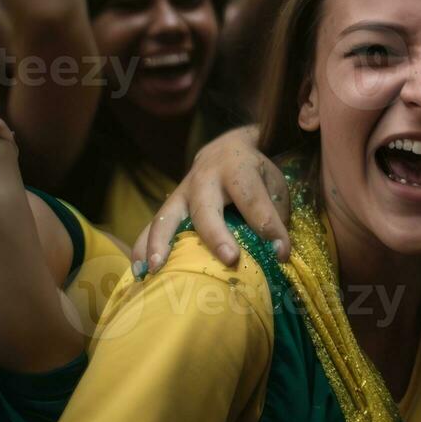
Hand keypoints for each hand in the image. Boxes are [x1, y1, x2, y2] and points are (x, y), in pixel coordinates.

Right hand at [134, 126, 289, 273]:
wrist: (226, 149)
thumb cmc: (254, 174)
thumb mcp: (273, 184)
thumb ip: (276, 214)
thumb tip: (276, 254)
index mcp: (238, 169)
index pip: (254, 200)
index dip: (269, 227)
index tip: (282, 252)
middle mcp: (205, 178)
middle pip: (207, 207)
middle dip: (216, 234)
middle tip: (229, 258)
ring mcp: (181, 191)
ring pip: (167, 216)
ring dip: (160, 243)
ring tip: (156, 269)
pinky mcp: (168, 205)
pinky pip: (150, 226)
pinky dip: (143, 248)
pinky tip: (138, 272)